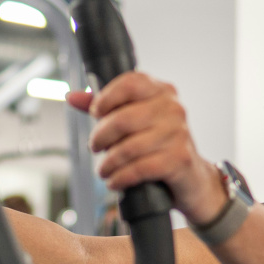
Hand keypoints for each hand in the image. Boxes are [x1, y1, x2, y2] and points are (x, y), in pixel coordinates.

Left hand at [67, 72, 227, 223]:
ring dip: (109, 163)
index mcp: (162, 92)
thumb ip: (106, 108)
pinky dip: (121, 177)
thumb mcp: (135, 124)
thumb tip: (72, 96)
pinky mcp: (179, 159)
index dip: (106, 97)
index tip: (95, 113)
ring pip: (129, 147)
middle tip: (94, 147)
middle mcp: (173, 109)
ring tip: (103, 170)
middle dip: (101, 136)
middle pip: (124, 118)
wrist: (191, 179)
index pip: (131, 82)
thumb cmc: (159, 147)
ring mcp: (179, 134)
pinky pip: (140, 168)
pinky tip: (114, 181)